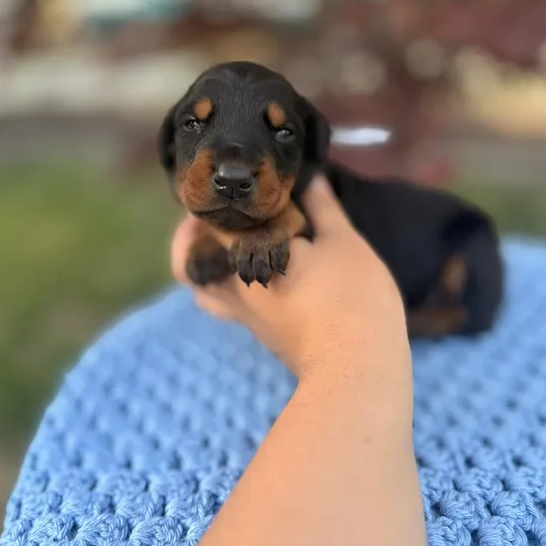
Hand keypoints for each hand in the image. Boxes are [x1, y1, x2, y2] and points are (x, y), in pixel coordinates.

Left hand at [171, 174, 409, 383]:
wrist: (356, 368)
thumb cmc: (349, 297)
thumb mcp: (342, 242)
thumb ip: (322, 207)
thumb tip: (309, 177)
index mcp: (244, 260)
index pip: (203, 227)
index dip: (206, 203)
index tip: (220, 187)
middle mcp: (233, 291)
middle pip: (189, 266)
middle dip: (195, 239)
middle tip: (218, 215)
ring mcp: (245, 318)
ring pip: (207, 293)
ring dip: (210, 268)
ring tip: (234, 244)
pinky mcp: (263, 335)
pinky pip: (230, 307)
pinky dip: (233, 286)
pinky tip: (262, 272)